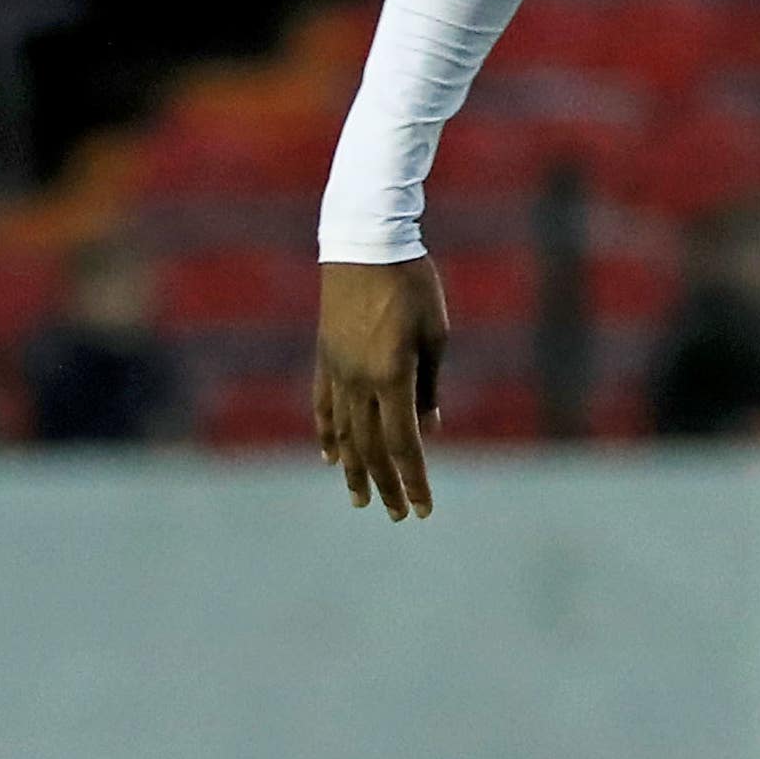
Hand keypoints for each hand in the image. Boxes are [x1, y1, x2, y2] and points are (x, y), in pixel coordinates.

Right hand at [314, 256, 450, 518]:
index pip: (403, 445)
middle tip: (396, 515)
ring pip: (343, 434)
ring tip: (361, 499)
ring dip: (354, 470)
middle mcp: (359, 382)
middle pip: (371, 449)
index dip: (413, 480)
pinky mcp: (324, 357)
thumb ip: (430, 387)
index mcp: (393, 378)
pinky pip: (323, 407)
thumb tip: (428, 429)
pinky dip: (328, 436)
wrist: (365, 243)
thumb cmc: (412, 285)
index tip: (423, 509)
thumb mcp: (435, 335)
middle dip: (386, 485)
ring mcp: (336, 371)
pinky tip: (332, 458)